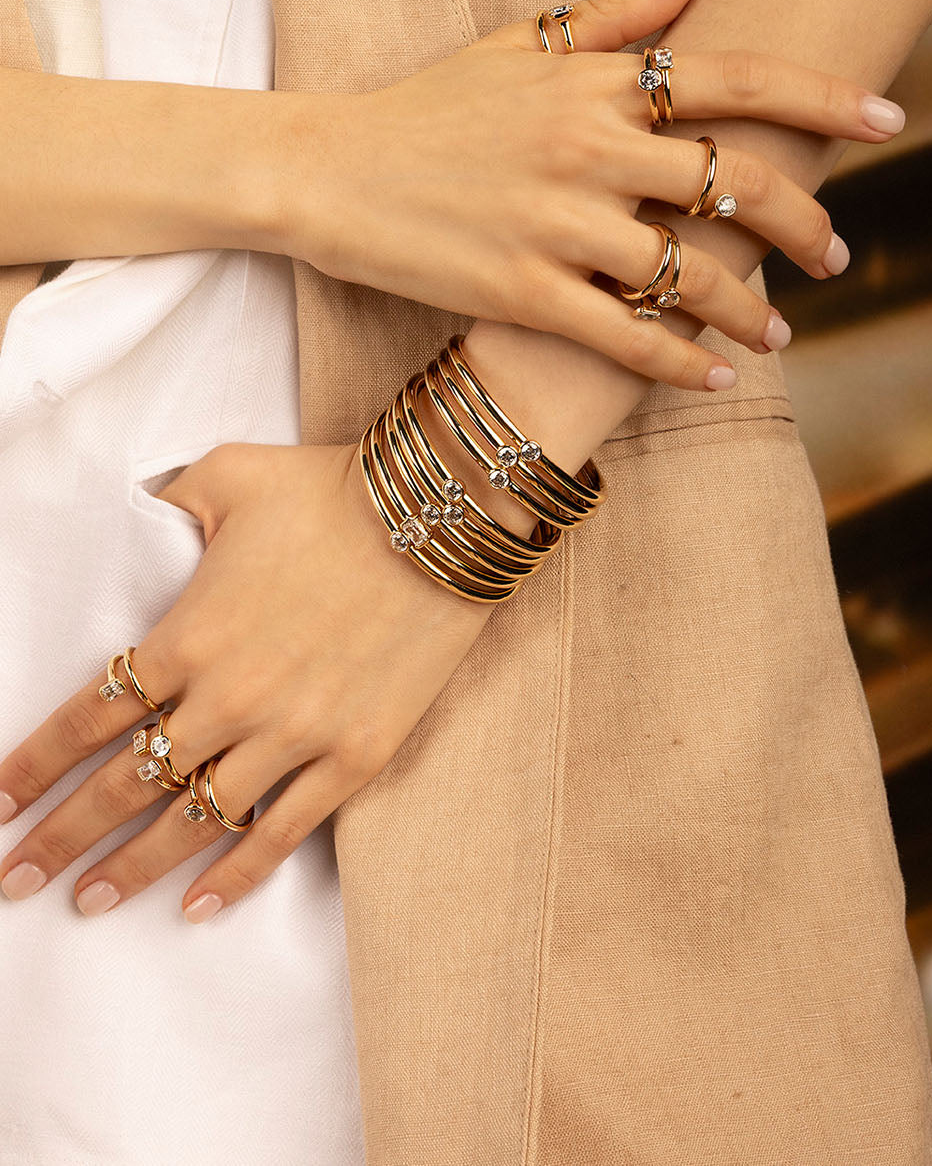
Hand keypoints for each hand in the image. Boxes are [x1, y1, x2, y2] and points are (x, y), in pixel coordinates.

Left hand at [0, 443, 488, 919]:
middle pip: (124, 785)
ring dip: (132, 868)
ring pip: (192, 822)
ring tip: (88, 900)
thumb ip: (167, 502)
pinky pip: (281, 833)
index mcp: (189, 635)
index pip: (89, 717)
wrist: (439, 520)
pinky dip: (235, 875)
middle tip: (15, 879)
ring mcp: (293, 735)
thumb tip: (138, 511)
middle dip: (60, 836)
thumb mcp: (227, 475)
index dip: (34, 765)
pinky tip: (198, 907)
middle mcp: (230, 698)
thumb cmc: (330, 491)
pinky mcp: (353, 755)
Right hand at [274, 0, 903, 390]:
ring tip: (778, 333)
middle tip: (835, 254)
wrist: (326, 170)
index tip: (885, 120)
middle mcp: (586, 147)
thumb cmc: (424, 108)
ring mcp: (554, 223)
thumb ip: (614, 15)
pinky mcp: (519, 292)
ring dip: (749, 309)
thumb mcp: (516, 44)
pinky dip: (681, 364)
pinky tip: (718, 379)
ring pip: (687, 272)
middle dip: (803, 222)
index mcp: (594, 84)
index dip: (823, 98)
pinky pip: (624, 337)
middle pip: (733, 183)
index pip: (735, 79)